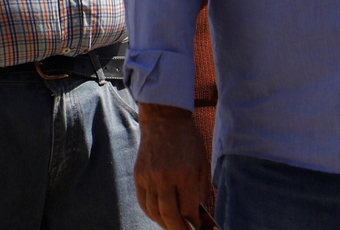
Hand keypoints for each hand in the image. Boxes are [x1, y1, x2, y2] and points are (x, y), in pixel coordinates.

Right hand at [135, 104, 208, 228]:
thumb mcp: (201, 163)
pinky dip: (151, 213)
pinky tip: (159, 215)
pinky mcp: (138, 176)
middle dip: (179, 229)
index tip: (197, 227)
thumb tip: (199, 213)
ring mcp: (148, 177)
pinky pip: (143, 203)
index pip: (188, 209)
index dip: (194, 223)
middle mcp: (164, 177)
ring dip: (164, 224)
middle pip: (169, 215)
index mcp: (184, 174)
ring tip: (173, 226)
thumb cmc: (187, 141)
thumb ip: (200, 189)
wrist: (163, 120)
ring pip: (154, 212)